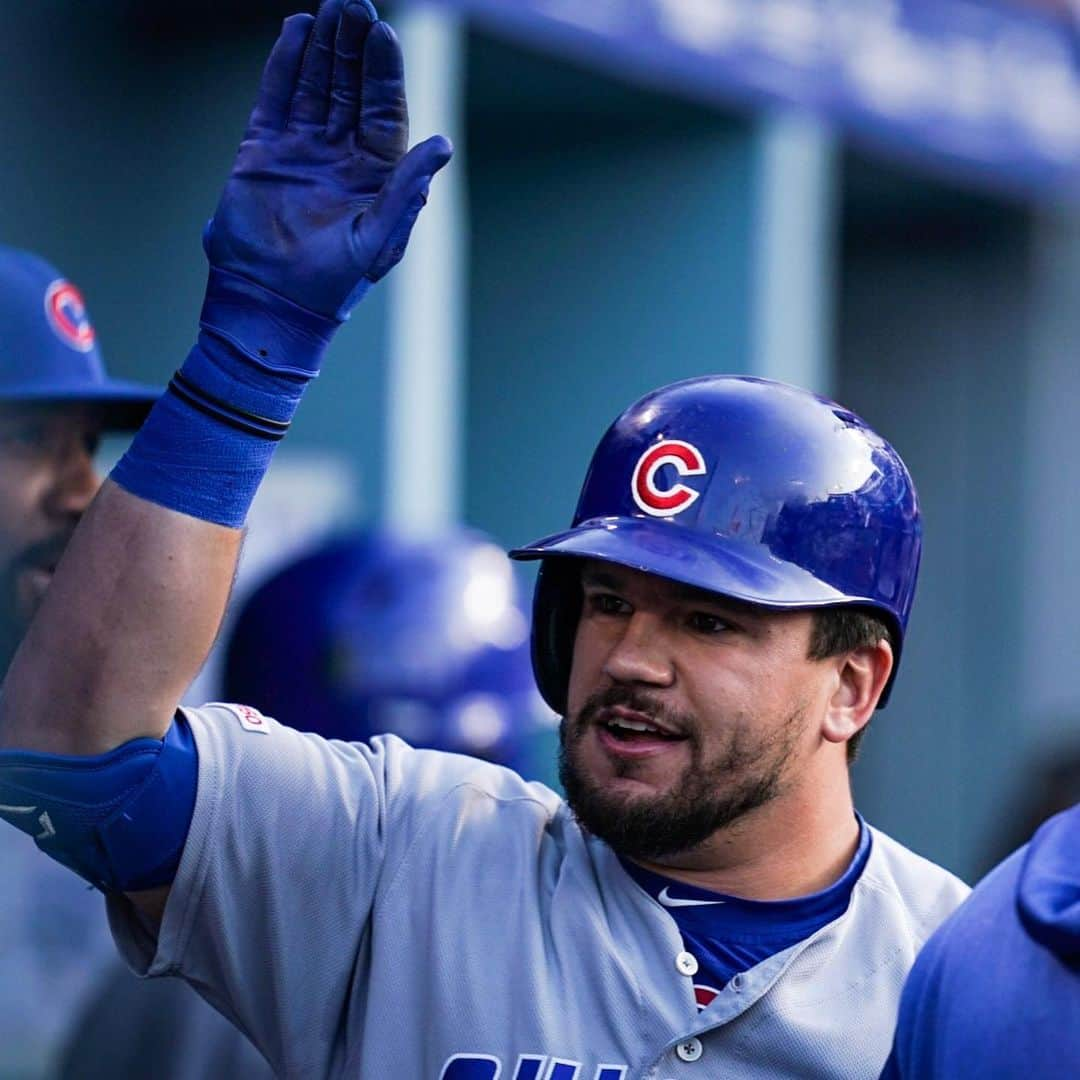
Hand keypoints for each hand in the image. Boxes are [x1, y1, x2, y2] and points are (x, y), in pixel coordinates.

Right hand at [204, 0, 452, 319]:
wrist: (271, 302)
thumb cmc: (333, 282)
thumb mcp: (377, 239)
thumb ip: (407, 190)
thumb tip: (444, 144)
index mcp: (374, 176)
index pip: (383, 111)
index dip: (383, 73)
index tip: (384, 33)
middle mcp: (340, 156)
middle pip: (350, 88)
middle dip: (353, 47)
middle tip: (354, 3)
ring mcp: (301, 150)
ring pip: (314, 85)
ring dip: (323, 47)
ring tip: (331, 7)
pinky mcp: (262, 151)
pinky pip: (276, 98)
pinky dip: (285, 64)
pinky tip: (296, 30)